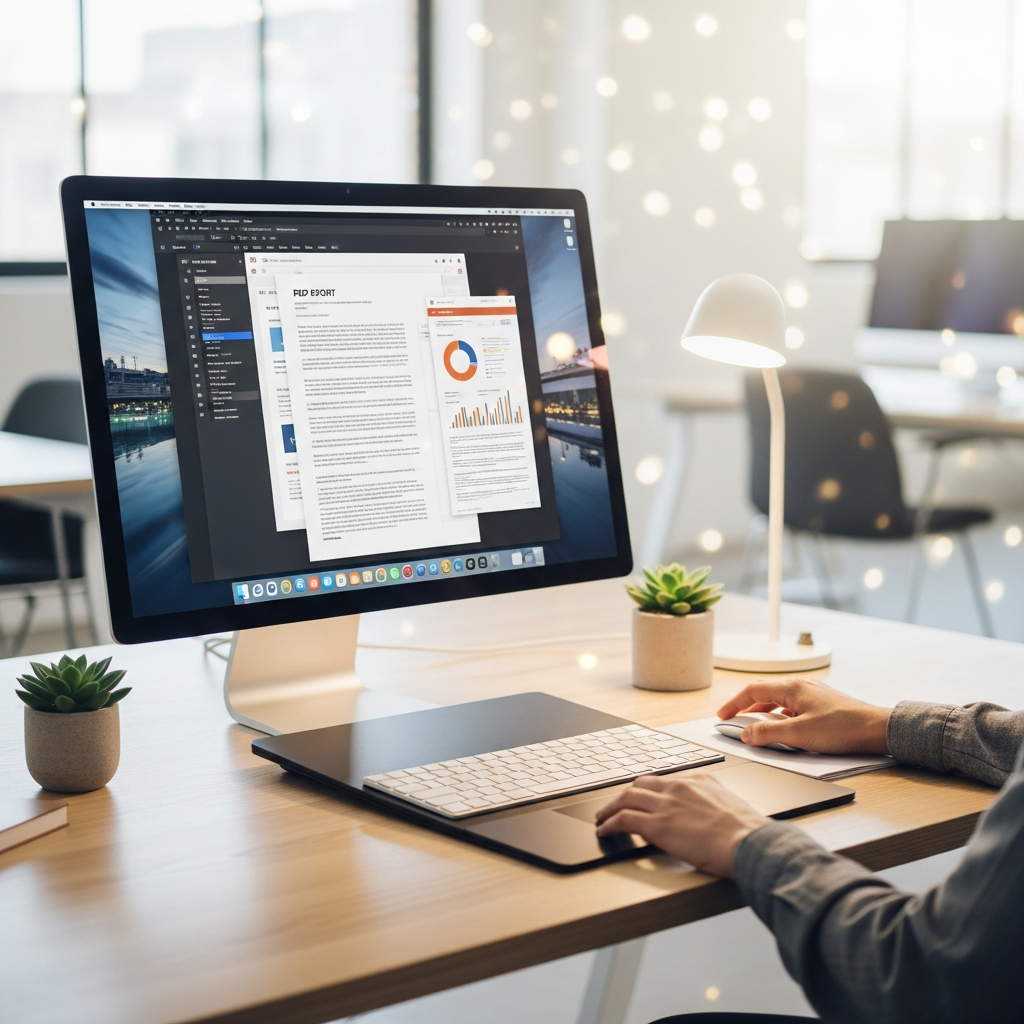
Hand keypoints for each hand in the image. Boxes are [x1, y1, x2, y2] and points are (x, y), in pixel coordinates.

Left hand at [595, 772, 767, 877]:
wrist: (751, 843)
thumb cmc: (748, 833)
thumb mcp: (731, 807)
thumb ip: (713, 805)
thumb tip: (709, 818)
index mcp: (699, 780)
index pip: (664, 780)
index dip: (648, 790)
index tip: (640, 797)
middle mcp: (679, 787)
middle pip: (640, 784)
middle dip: (624, 795)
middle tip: (614, 804)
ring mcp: (666, 804)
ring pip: (626, 798)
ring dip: (610, 808)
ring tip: (602, 817)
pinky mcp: (658, 825)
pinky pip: (624, 819)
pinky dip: (610, 824)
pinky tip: (605, 830)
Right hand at [716, 677, 891, 754]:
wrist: (877, 729)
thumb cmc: (842, 728)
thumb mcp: (799, 734)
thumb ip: (769, 735)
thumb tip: (747, 735)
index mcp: (792, 687)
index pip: (753, 690)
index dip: (734, 703)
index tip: (723, 716)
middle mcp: (801, 686)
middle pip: (765, 693)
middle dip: (747, 708)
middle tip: (735, 721)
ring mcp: (813, 694)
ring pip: (779, 700)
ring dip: (764, 713)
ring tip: (756, 727)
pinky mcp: (823, 704)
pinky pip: (793, 706)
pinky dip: (781, 716)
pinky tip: (785, 729)